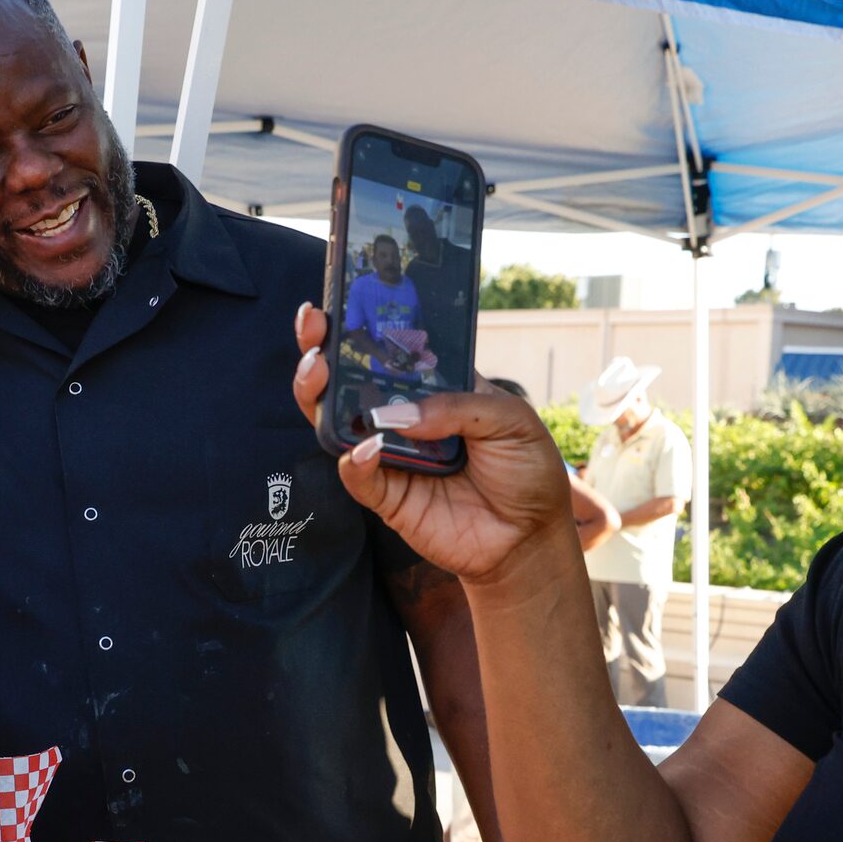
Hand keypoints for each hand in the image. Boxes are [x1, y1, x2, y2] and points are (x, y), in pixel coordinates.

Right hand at [293, 303, 574, 584]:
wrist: (529, 538)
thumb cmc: (526, 471)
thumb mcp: (509, 420)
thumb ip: (457, 406)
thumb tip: (396, 413)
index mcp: (434, 388)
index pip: (390, 351)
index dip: (362, 327)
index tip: (339, 303)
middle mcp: (404, 417)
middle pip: (348, 380)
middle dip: (322, 349)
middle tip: (313, 326)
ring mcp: (391, 455)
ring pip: (337, 422)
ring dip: (319, 394)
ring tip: (318, 370)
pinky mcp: (387, 496)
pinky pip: (357, 476)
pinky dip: (354, 461)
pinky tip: (366, 447)